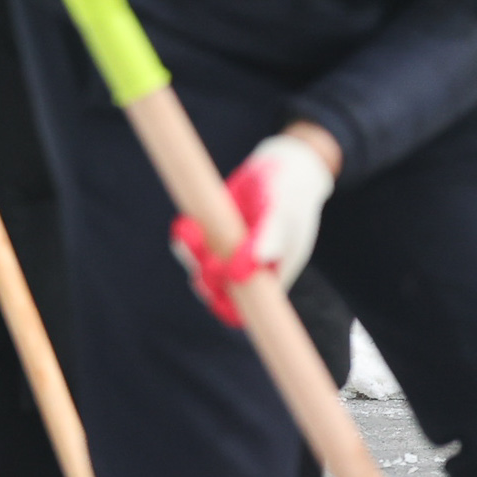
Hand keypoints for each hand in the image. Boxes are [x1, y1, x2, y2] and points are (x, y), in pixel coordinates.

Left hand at [169, 127, 337, 325]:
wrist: (281, 167)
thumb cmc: (290, 193)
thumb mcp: (283, 211)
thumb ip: (270, 236)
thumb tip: (253, 264)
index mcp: (273, 275)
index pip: (249, 309)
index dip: (228, 307)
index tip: (218, 291)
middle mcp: (250, 269)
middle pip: (220, 291)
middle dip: (208, 278)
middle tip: (207, 258)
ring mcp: (230, 251)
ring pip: (202, 269)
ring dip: (191, 257)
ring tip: (190, 231)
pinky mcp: (213, 232)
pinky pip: (194, 245)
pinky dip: (186, 239)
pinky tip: (186, 224)